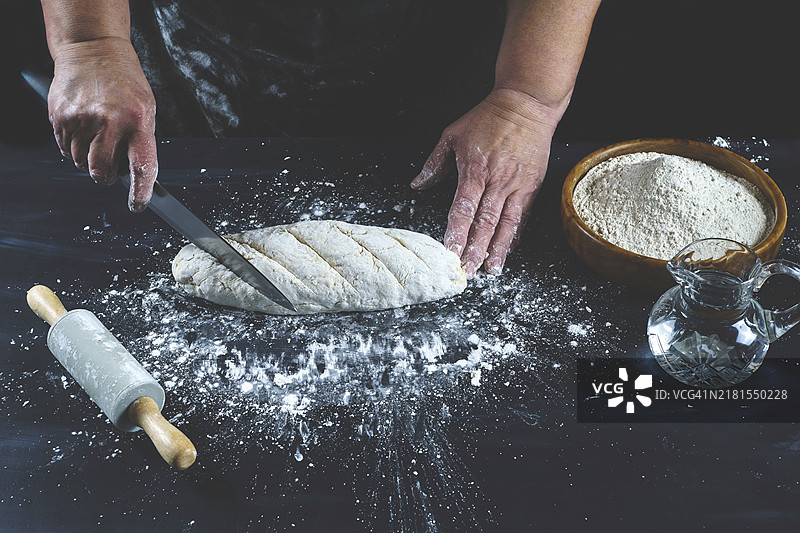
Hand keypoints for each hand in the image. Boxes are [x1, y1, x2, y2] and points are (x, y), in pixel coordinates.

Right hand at [49, 37, 157, 211]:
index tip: (137, 205)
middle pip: (101, 171)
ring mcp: (82, 119)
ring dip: (88, 158)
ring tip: (97, 133)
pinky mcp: (60, 117)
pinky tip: (83, 126)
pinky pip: (66, 149)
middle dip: (105, 175)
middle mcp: (110, 121)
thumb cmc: (125, 83)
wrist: (94, 50)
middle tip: (110, 163)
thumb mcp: (146, 109)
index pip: (142, 166)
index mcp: (138, 121)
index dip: (140, 192)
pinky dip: (74, 146)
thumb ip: (141, 142)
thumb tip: (136, 177)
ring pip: (81, 163)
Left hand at [410, 88, 560, 276]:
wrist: (527, 104)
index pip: (464, 208)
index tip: (451, 251)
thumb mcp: (453, 134)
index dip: (457, 232)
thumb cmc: (488, 118)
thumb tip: (417, 185)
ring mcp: (517, 185)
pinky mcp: (531, 187)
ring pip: (506, 224)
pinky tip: (507, 251)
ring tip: (491, 270)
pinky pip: (522, 216)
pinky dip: (514, 236)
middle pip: (485, 222)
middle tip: (468, 271)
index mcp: (475, 169)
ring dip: (497, 249)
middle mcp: (498, 181)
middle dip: (476, 249)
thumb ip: (434, 163)